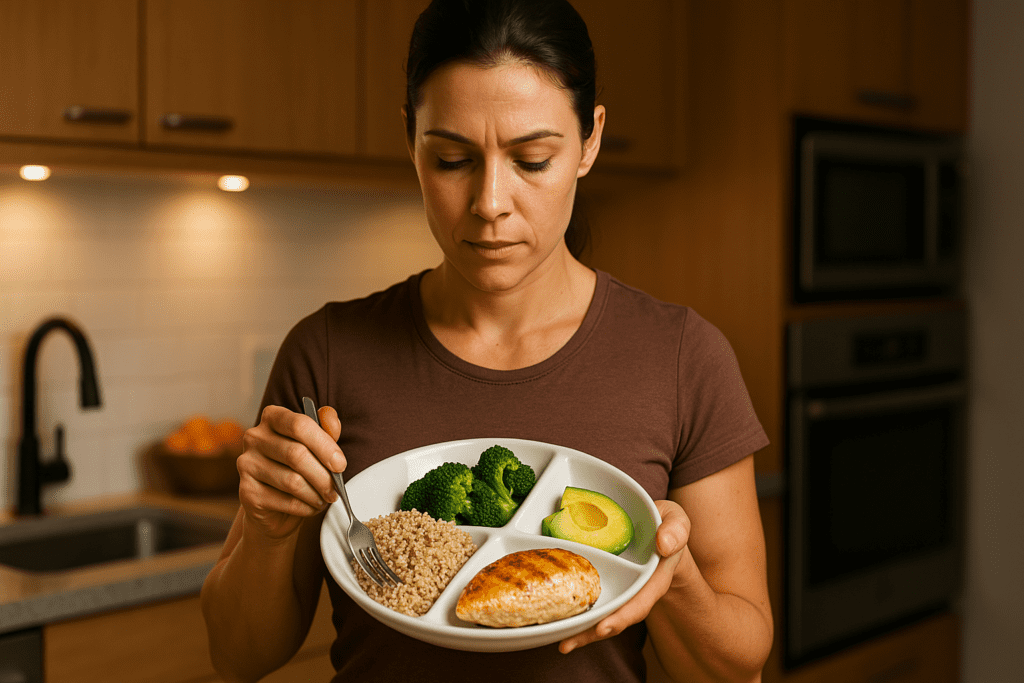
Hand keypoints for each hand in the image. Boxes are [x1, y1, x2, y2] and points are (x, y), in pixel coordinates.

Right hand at [236, 404, 345, 540]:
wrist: (275, 507)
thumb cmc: (299, 470)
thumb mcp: (316, 446)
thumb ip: (325, 430)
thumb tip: (331, 418)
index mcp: (273, 417)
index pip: (300, 424)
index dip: (324, 445)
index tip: (340, 464)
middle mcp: (255, 437)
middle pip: (296, 454)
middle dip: (323, 476)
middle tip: (336, 489)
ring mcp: (247, 464)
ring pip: (292, 481)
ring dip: (316, 494)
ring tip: (324, 498)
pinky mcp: (247, 492)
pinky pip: (286, 501)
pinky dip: (305, 507)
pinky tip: (309, 506)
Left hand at [559, 499, 690, 653]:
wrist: (658, 530)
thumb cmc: (665, 526)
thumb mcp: (676, 521)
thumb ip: (675, 530)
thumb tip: (664, 545)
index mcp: (654, 580)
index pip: (639, 604)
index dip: (621, 617)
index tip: (603, 628)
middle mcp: (634, 591)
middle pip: (613, 617)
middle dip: (592, 633)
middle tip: (567, 644)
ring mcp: (618, 590)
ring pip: (599, 613)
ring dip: (579, 630)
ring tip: (558, 642)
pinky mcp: (603, 583)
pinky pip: (589, 598)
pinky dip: (573, 610)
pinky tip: (555, 618)